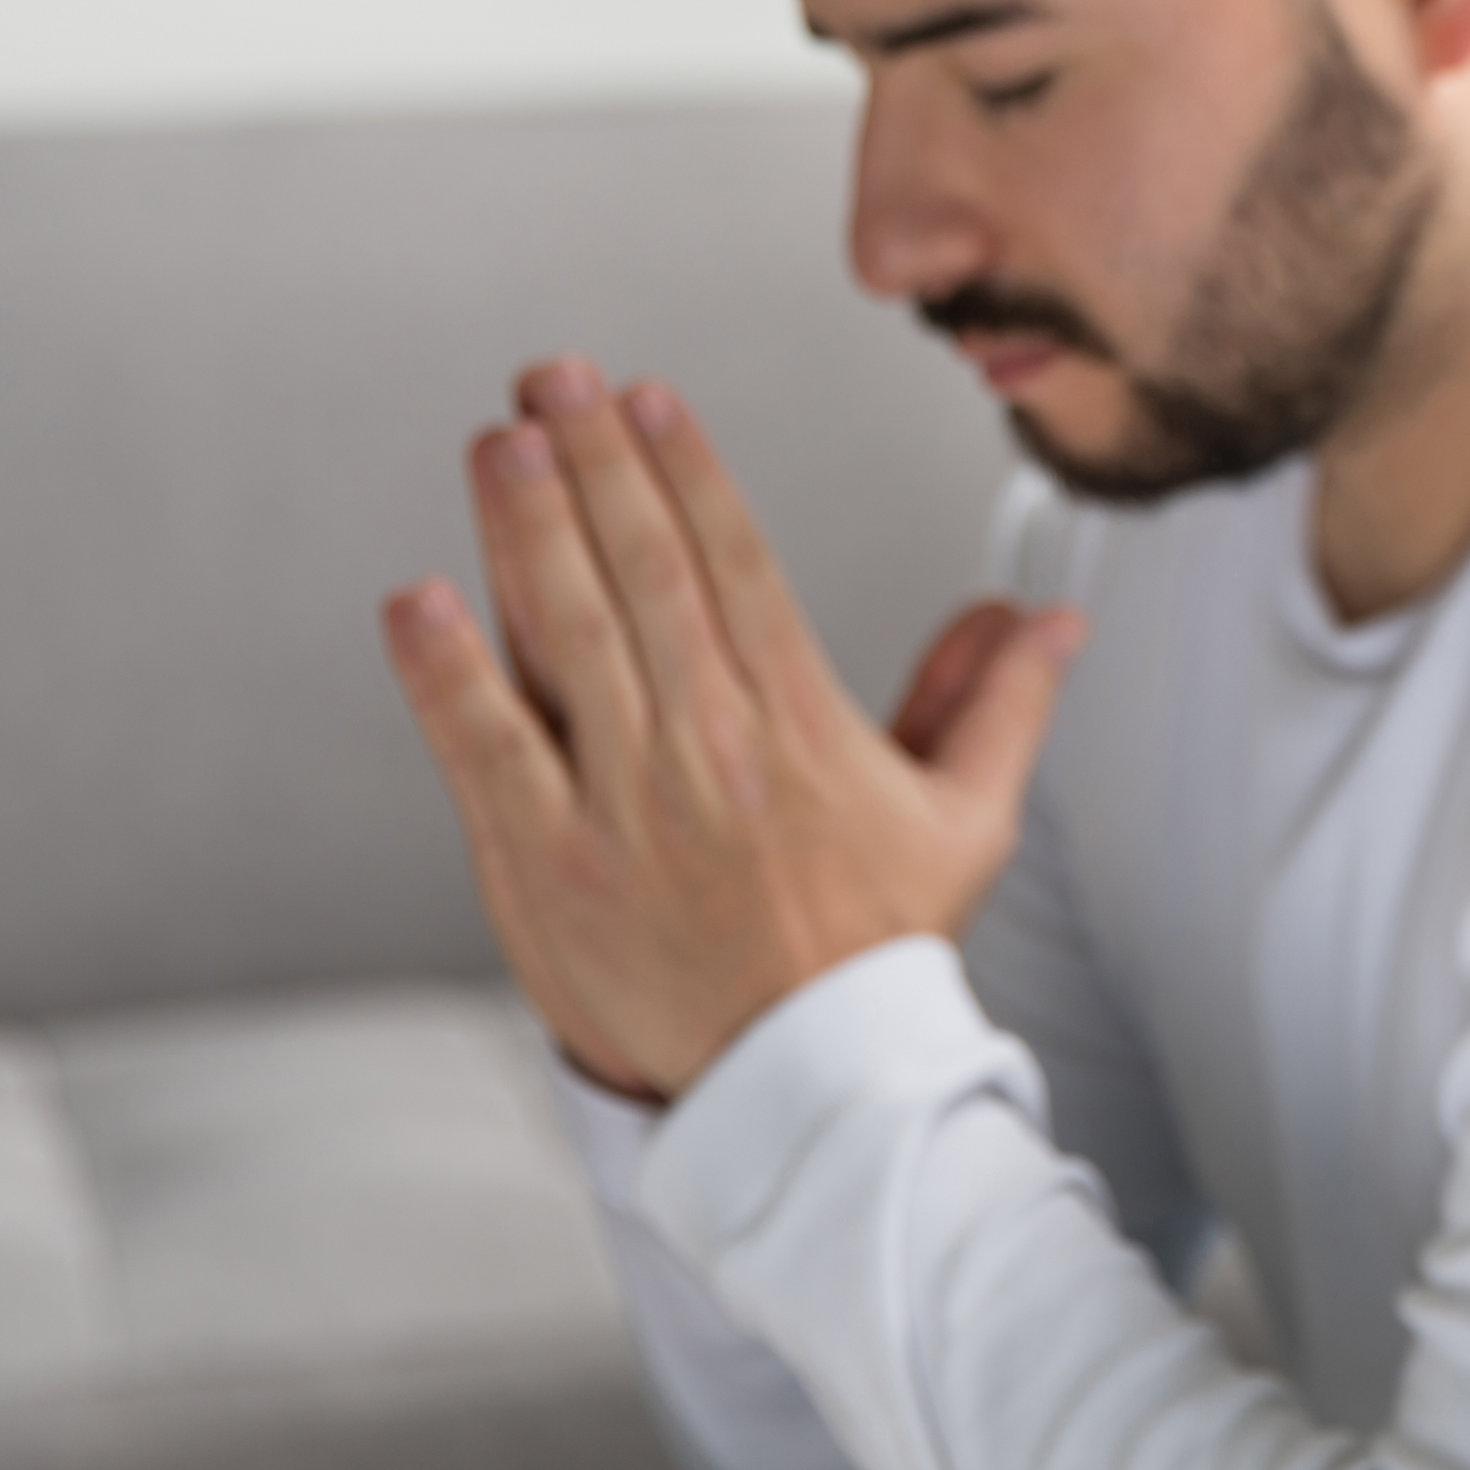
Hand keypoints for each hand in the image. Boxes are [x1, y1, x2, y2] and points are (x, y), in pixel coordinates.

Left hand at [381, 356, 1084, 1099]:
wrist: (802, 1090)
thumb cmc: (875, 951)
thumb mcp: (968, 822)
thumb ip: (1001, 703)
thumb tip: (1050, 618)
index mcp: (802, 724)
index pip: (737, 564)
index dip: (687, 472)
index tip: (649, 399)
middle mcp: (709, 748)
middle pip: (643, 573)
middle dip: (594, 462)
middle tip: (554, 379)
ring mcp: (621, 805)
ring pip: (564, 636)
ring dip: (525, 529)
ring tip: (500, 444)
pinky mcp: (543, 866)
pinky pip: (484, 749)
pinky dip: (447, 674)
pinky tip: (418, 600)